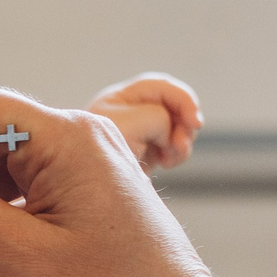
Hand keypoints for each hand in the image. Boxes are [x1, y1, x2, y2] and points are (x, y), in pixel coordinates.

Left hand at [87, 72, 204, 171]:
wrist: (81, 189)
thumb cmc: (95, 152)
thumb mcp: (129, 124)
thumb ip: (156, 117)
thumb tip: (167, 132)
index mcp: (123, 98)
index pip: (161, 87)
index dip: (184, 100)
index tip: (196, 123)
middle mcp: (133, 112)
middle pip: (175, 107)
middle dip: (184, 125)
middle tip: (180, 146)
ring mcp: (141, 132)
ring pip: (177, 129)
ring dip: (181, 142)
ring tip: (168, 159)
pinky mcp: (146, 153)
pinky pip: (172, 148)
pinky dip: (175, 155)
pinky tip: (165, 164)